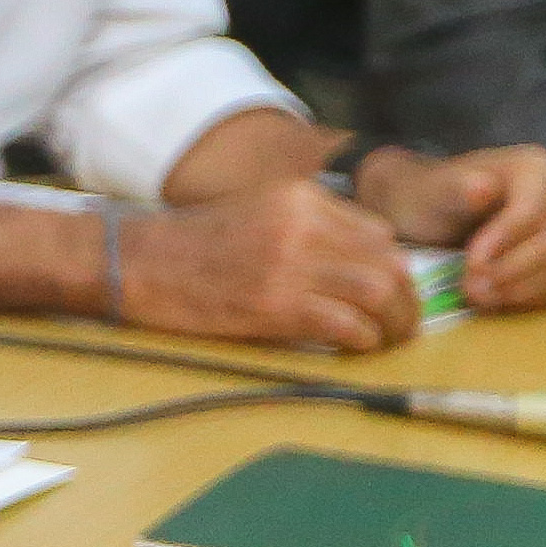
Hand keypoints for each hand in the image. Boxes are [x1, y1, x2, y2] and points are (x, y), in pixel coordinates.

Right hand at [119, 182, 418, 351]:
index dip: (391, 270)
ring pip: (380, 294)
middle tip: (401, 327)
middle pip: (390, 264)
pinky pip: (348, 325)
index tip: (387, 295)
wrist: (139, 262)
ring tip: (384, 342)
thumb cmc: (194, 244)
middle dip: (406, 302)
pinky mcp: (276, 304)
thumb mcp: (258, 211)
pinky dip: (361, 341)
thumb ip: (308, 226)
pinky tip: (352, 348)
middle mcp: (302, 224)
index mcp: (300, 198)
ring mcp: (289, 263)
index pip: (379, 234)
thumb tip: (359, 264)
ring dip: (393, 325)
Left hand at [366, 143, 545, 310]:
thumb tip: (482, 188)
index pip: (531, 212)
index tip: (472, 263)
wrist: (432, 211)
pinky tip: (494, 300)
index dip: (504, 241)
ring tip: (476, 296)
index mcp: (538, 169)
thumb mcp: (435, 189)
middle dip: (508, 270)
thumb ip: (456, 187)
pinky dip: (526, 298)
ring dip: (517, 289)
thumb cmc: (432, 196)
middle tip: (470, 289)